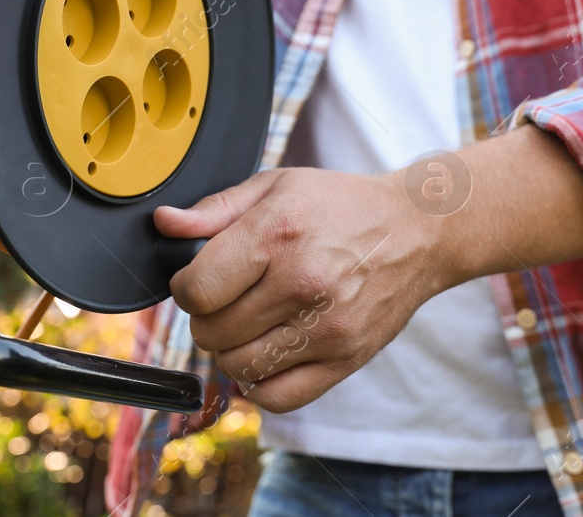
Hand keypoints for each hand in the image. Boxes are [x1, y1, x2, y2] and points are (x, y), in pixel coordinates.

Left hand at [153, 167, 442, 413]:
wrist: (417, 230)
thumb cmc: (342, 205)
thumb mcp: (276, 187)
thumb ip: (215, 210)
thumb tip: (165, 225)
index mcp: (278, 233)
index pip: (197, 290)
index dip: (185, 288)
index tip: (198, 280)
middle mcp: (302, 283)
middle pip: (213, 331)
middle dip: (206, 317)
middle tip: (226, 298)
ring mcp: (327, 327)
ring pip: (238, 366)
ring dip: (229, 350)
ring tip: (246, 323)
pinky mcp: (346, 359)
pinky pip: (276, 396)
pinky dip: (258, 382)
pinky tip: (265, 352)